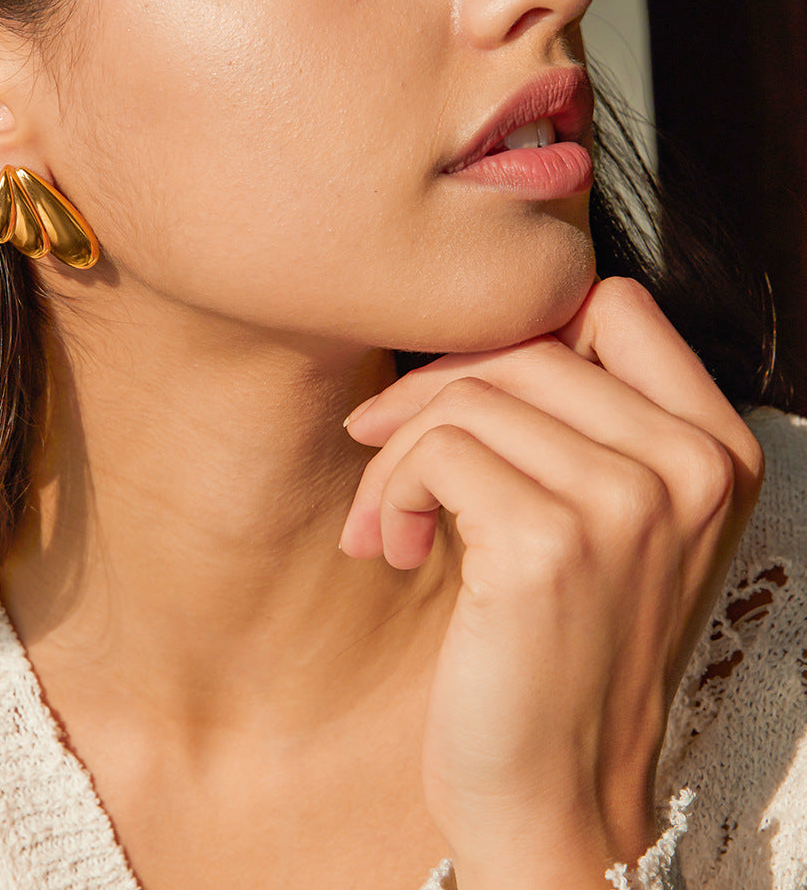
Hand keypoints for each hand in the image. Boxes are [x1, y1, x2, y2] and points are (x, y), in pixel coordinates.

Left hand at [339, 278, 763, 889]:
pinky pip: (434, 451)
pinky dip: (388, 492)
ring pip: (466, 395)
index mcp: (715, 448)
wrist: (555, 793)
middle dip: (427, 394)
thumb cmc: (558, 646)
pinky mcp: (549, 545)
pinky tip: (391, 547)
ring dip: (395, 455)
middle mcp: (690, 465)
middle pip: (520, 344)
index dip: (511, 336)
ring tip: (386, 520)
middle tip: (382, 456)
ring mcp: (628, 503)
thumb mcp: (603, 521)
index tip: (456, 399)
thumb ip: (574, 420)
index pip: (608, 304)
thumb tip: (470, 329)